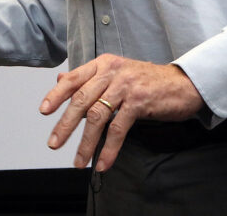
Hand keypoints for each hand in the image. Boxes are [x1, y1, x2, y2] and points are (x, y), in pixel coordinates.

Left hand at [39, 54, 202, 171]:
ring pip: (97, 116)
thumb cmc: (146, 81)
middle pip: (81, 99)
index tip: (44, 111)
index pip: (73, 78)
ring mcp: (125, 86)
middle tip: (54, 143)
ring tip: (78, 161)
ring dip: (86, 142)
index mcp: (103, 64)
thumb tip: (60, 80)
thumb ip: (88, 78)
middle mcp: (111, 72)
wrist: (182, 84)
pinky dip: (109, 148)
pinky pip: (118, 128)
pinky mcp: (139, 102)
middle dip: (65, 124)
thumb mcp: (116, 74)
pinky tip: (103, 163)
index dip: (56, 94)